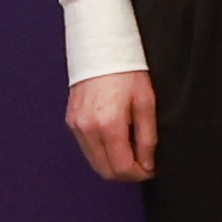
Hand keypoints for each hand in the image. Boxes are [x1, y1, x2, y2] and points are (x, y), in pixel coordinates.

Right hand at [66, 67, 157, 184]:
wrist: (100, 48)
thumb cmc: (126, 70)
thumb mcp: (145, 103)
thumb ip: (147, 138)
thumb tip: (146, 164)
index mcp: (108, 124)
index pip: (122, 168)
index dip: (139, 174)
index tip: (150, 169)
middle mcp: (88, 129)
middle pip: (105, 171)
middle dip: (126, 173)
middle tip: (142, 164)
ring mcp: (76, 126)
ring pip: (94, 163)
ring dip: (113, 164)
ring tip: (130, 150)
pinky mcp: (71, 121)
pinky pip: (86, 148)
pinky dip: (101, 152)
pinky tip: (115, 140)